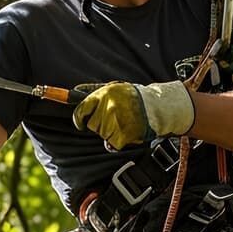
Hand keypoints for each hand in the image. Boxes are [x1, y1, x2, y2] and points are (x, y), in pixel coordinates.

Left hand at [70, 80, 192, 149]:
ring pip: (102, 135)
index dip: (79, 119)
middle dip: (100, 124)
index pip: (80, 110)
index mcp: (103, 94)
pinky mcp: (122, 135)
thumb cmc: (134, 97)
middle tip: (115, 118)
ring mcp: (115, 121)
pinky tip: (127, 132)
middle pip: (92, 125)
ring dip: (110, 133)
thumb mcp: (114, 87)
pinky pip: (112, 144)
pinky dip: (118, 142)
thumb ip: (94, 90)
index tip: (81, 124)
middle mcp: (107, 107)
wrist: (157, 107)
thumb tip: (74, 90)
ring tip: (123, 123)